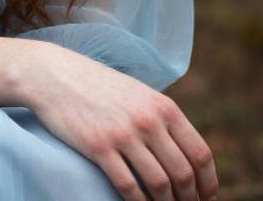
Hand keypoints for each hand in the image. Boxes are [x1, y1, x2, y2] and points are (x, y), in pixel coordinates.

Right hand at [19, 44, 217, 199]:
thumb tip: (186, 156)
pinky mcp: (98, 146)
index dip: (207, 184)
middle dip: (188, 200)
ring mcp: (123, 134)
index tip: (204, 199)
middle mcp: (148, 120)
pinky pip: (128, 187)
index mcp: (163, 107)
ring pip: (159, 185)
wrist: (55, 74)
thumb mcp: (138, 94)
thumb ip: (162, 120)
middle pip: (183, 175)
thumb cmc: (98, 87)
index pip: (200, 154)